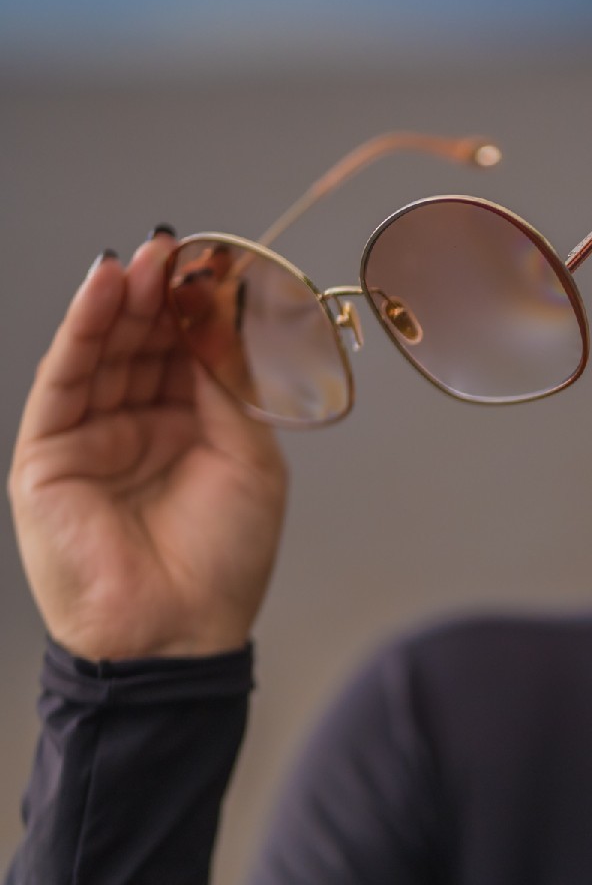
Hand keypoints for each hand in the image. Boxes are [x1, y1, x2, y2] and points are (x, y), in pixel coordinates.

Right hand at [8, 232, 287, 660]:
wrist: (177, 633)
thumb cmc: (222, 561)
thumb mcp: (249, 459)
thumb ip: (231, 386)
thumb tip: (221, 313)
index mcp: (190, 430)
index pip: (186, 351)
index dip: (196, 308)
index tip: (214, 264)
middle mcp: (138, 427)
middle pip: (142, 342)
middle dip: (157, 294)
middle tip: (174, 251)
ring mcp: (92, 438)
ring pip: (102, 352)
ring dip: (121, 301)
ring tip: (142, 260)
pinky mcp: (49, 454)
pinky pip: (64, 380)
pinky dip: (82, 330)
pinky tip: (103, 289)